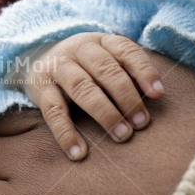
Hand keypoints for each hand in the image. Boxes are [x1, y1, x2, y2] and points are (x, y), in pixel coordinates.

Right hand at [8, 33, 163, 160]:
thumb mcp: (103, 59)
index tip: (157, 95)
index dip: (144, 71)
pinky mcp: (40, 89)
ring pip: (82, 88)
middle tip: (141, 123)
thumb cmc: (83, 67)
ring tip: (122, 135)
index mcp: (100, 41)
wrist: (36, 60)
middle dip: (127, 97)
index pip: (126, 51)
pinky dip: (66, 133)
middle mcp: (78, 50)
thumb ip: (125, 73)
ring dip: (105, 113)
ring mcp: (57, 68)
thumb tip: (154, 98)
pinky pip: (53, 112)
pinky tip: (78, 152)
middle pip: (106, 70)